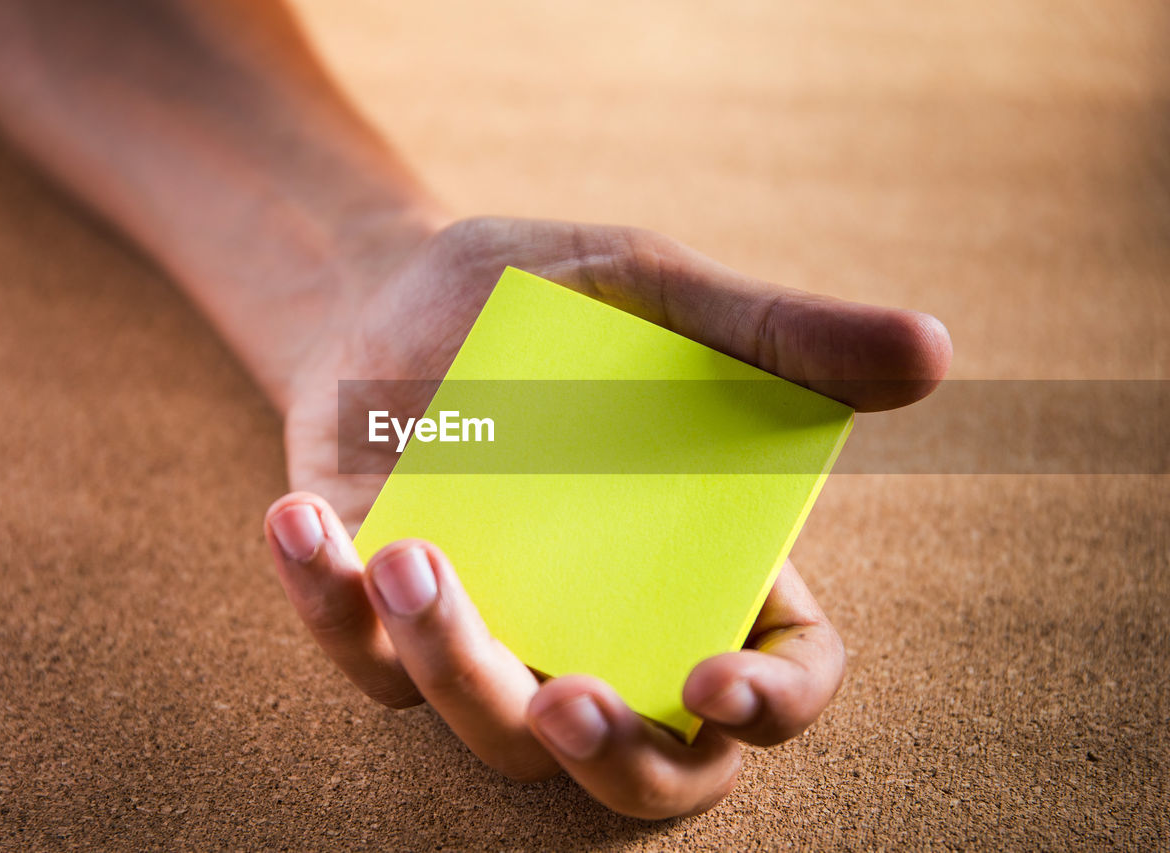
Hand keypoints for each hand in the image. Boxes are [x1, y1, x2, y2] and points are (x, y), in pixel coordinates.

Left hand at [269, 216, 950, 817]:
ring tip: (414, 558)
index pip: (778, 680)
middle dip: (612, 763)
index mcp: (698, 568)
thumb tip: (932, 352)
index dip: (771, 711)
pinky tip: (303, 520)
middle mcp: (603, 628)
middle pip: (641, 769)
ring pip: (488, 728)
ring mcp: (493, 633)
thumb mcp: (659, 295)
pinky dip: (329, 602)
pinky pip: (361, 653)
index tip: (721, 680)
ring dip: (451, 666)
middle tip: (570, 699)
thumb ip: (775, 334)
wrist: (398, 289)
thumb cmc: (548, 301)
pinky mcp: (384, 617)